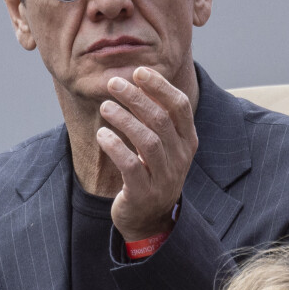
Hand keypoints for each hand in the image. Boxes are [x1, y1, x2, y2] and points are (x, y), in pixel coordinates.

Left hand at [96, 66, 197, 241]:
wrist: (149, 218)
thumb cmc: (151, 169)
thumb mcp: (160, 142)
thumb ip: (154, 113)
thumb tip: (140, 75)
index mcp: (186, 140)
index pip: (180, 106)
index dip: (160, 86)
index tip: (139, 71)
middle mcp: (180, 157)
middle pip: (160, 120)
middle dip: (136, 97)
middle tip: (113, 83)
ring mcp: (164, 177)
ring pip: (147, 141)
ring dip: (124, 119)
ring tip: (105, 106)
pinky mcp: (144, 193)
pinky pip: (131, 166)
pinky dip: (115, 147)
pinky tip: (102, 134)